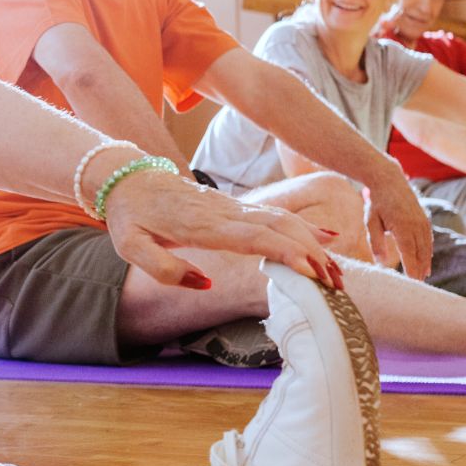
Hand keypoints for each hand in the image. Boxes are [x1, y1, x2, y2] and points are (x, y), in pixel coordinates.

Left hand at [101, 169, 341, 288]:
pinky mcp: (235, 207)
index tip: (311, 271)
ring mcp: (233, 208)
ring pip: (283, 220)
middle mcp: (225, 213)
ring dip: (313, 245)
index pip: (253, 237)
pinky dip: (304, 227)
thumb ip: (163, 268)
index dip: (285, 251)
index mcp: (202, 225)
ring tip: (336, 273)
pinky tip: (328, 238)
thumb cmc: (132, 217)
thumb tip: (204, 282)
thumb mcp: (131, 247)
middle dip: (312, 254)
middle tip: (336, 285)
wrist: (129, 180)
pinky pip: (275, 215)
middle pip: (279, 228)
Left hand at [362, 171, 431, 279]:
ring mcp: (422, 221)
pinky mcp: (424, 218)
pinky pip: (428, 238)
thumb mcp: (371, 222)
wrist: (389, 180)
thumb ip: (376, 243)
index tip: (412, 282)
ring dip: (426, 261)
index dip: (411, 269)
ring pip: (427, 246)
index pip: (409, 253)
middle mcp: (416, 225)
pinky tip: (426, 258)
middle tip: (418, 285)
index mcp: (402, 227)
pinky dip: (428, 249)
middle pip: (420, 252)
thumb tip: (381, 263)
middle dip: (419, 269)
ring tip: (424, 275)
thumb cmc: (377, 203)